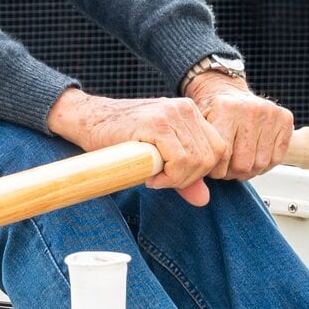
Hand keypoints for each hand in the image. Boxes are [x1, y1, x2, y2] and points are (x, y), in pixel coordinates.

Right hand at [46, 87, 224, 205]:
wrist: (89, 122)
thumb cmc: (121, 140)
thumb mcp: (159, 157)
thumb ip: (184, 175)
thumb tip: (204, 199)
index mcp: (191, 113)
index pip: (220, 150)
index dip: (201, 172)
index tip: (175, 177)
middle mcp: (185, 109)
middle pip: (212, 157)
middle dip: (189, 178)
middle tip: (161, 179)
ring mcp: (172, 114)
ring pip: (197, 161)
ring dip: (176, 179)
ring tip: (153, 176)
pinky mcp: (157, 124)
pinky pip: (180, 160)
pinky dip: (167, 177)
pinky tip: (148, 175)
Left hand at [184, 71, 293, 180]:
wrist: (226, 89)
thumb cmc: (211, 111)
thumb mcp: (198, 123)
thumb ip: (198, 147)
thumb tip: (199, 179)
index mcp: (226, 108)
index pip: (223, 155)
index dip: (216, 171)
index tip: (213, 171)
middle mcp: (251, 109)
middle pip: (244, 164)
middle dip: (232, 173)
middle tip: (226, 170)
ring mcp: (270, 113)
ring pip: (261, 164)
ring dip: (248, 171)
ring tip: (238, 165)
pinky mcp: (285, 119)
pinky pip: (277, 158)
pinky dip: (264, 165)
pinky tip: (253, 158)